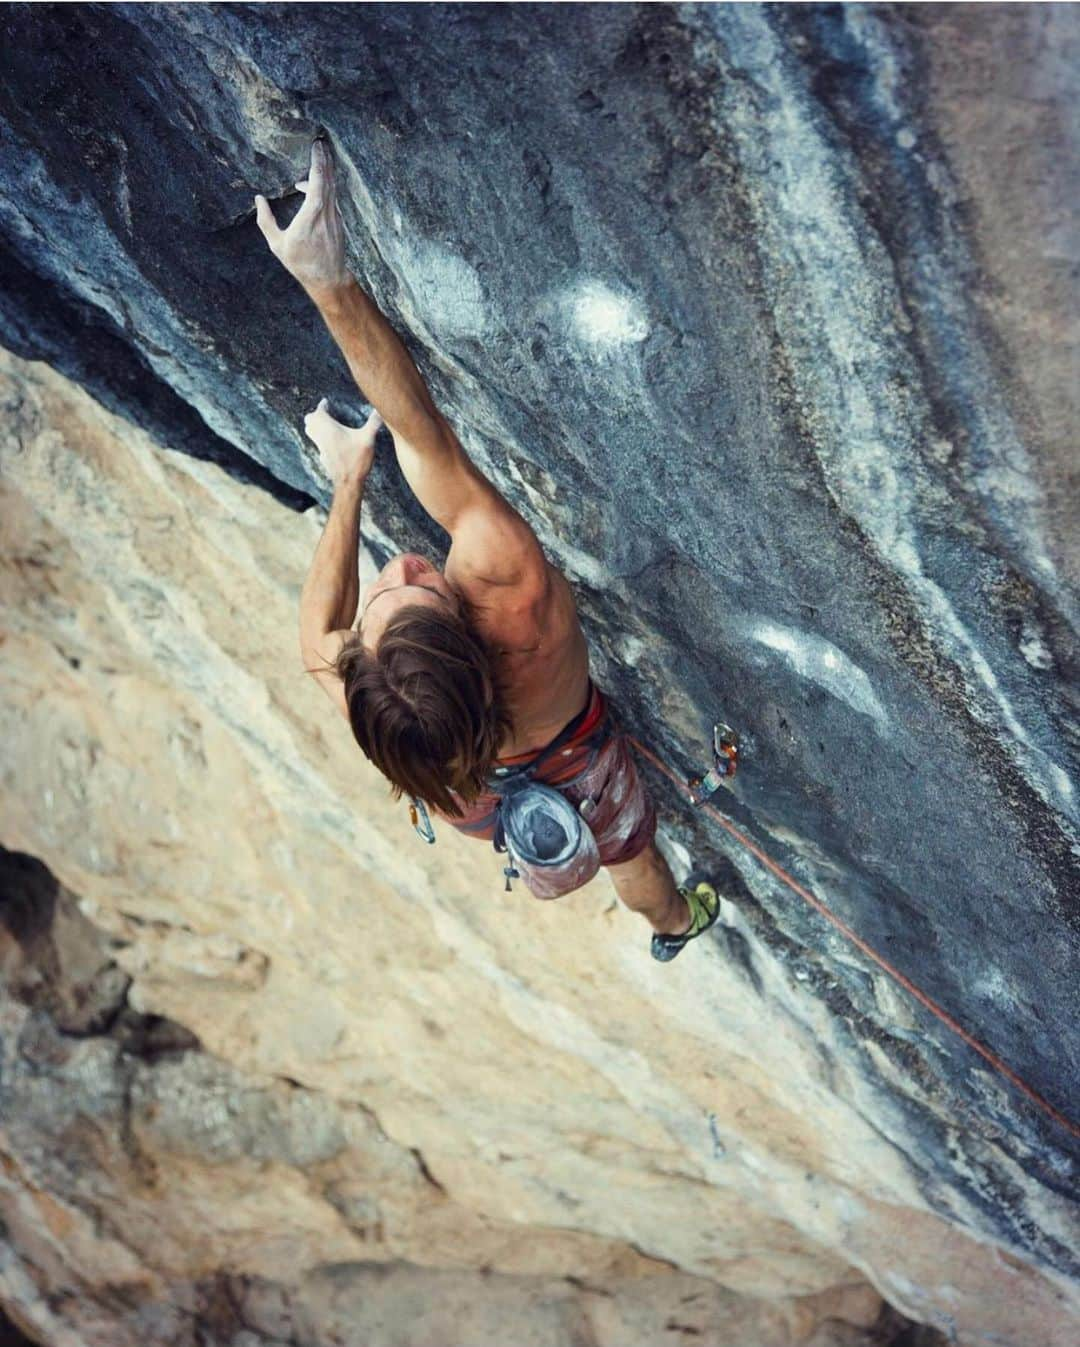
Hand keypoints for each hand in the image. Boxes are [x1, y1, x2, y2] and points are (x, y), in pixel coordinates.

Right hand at [254, 139, 349, 297]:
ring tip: (318, 154)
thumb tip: (258, 199)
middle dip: (324, 159)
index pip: (317, 184)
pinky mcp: (338, 220)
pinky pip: (332, 196)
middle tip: (319, 141)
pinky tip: (312, 183)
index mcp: (310, 217)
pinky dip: (324, 184)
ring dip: (326, 169)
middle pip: (328, 179)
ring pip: (332, 186)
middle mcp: (325, 213)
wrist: (329, 278)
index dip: (317, 163)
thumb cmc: (301, 263)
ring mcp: (334, 216)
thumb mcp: (278, 245)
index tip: (316, 147)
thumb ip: (266, 221)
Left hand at [304, 399, 381, 484]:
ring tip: (325, 423)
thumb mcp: (368, 439)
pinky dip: (319, 437)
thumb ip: (373, 423)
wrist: (347, 482)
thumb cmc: (356, 460)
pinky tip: (331, 440)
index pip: (319, 412)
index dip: (322, 405)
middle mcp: (321, 437)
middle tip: (324, 412)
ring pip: (310, 432)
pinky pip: (316, 443)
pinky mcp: (323, 457)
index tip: (326, 402)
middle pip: (309, 421)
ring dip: (314, 425)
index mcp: (329, 429)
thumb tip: (379, 410)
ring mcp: (321, 448)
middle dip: (315, 414)